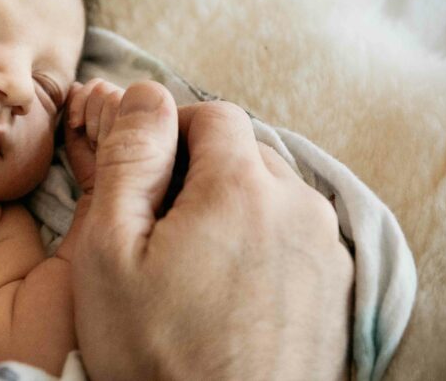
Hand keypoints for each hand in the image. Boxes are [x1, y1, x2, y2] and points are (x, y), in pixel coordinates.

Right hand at [72, 81, 351, 380]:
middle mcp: (299, 209)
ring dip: (228, 208)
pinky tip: (224, 289)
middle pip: (244, 154)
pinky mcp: (335, 291)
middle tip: (155, 229)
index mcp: (243, 189)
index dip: (169, 132)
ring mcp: (325, 253)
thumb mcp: (111, 250)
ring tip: (188, 264)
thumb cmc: (156, 353)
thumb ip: (130, 159)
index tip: (141, 177)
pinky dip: (257, 243)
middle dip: (197, 172)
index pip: (213, 114)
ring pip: (269, 194)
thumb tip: (144, 93)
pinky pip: (292, 236)